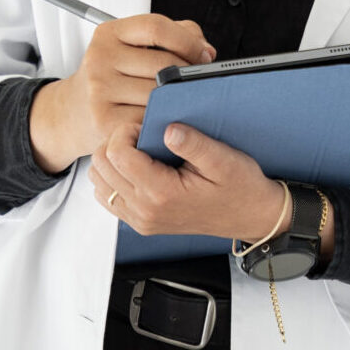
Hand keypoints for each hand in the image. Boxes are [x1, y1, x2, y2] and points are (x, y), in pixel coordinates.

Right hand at [29, 14, 213, 172]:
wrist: (72, 112)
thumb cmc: (112, 76)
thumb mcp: (133, 47)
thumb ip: (174, 36)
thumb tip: (206, 52)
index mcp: (109, 33)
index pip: (156, 27)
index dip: (188, 41)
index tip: (203, 54)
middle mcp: (100, 58)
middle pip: (163, 64)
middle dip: (188, 75)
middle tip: (198, 83)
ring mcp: (100, 90)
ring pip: (159, 94)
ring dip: (179, 100)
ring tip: (183, 101)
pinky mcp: (105, 121)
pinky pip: (150, 119)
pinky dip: (163, 120)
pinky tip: (165, 119)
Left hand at [89, 121, 288, 242]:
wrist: (251, 217)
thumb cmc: (240, 188)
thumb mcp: (223, 159)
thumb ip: (194, 143)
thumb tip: (168, 129)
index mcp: (162, 194)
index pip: (116, 154)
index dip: (125, 131)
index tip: (146, 126)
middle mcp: (145, 211)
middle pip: (101, 167)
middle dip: (115, 142)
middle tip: (141, 135)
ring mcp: (141, 220)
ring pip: (99, 183)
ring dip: (111, 160)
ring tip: (138, 150)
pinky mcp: (141, 222)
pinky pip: (108, 198)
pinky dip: (113, 178)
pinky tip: (136, 167)